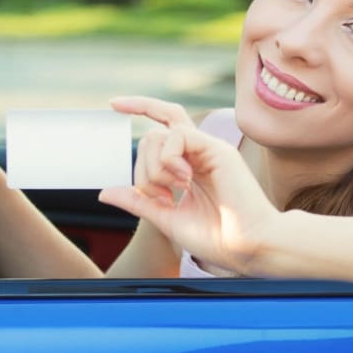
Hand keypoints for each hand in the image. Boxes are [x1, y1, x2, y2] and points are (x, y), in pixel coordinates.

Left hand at [98, 96, 279, 274]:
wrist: (247, 248)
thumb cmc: (217, 238)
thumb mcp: (166, 219)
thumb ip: (138, 202)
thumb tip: (105, 192)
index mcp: (191, 165)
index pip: (163, 125)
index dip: (140, 108)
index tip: (114, 104)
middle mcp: (200, 153)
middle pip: (154, 134)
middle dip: (143, 167)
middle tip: (159, 197)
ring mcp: (209, 150)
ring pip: (161, 134)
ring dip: (154, 168)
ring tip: (173, 192)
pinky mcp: (218, 150)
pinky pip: (178, 136)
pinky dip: (169, 159)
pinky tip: (184, 181)